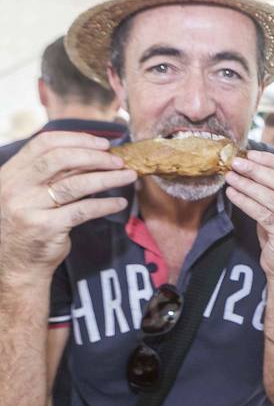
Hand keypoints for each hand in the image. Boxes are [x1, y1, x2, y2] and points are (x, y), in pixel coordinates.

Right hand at [0, 132, 134, 276]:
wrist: (16, 266)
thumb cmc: (29, 224)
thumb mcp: (30, 194)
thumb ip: (53, 174)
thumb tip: (95, 154)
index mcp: (10, 173)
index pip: (44, 144)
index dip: (77, 139)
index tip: (102, 143)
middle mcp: (15, 188)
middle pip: (61, 159)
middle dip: (95, 156)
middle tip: (119, 160)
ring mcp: (28, 208)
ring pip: (76, 184)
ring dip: (108, 178)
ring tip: (129, 176)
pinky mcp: (46, 228)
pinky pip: (83, 210)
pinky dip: (105, 205)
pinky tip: (120, 203)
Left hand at [225, 151, 273, 282]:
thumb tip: (251, 163)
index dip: (271, 160)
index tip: (250, 154)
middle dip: (257, 170)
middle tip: (236, 162)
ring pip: (272, 197)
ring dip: (248, 184)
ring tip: (230, 176)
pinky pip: (263, 213)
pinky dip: (245, 201)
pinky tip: (232, 194)